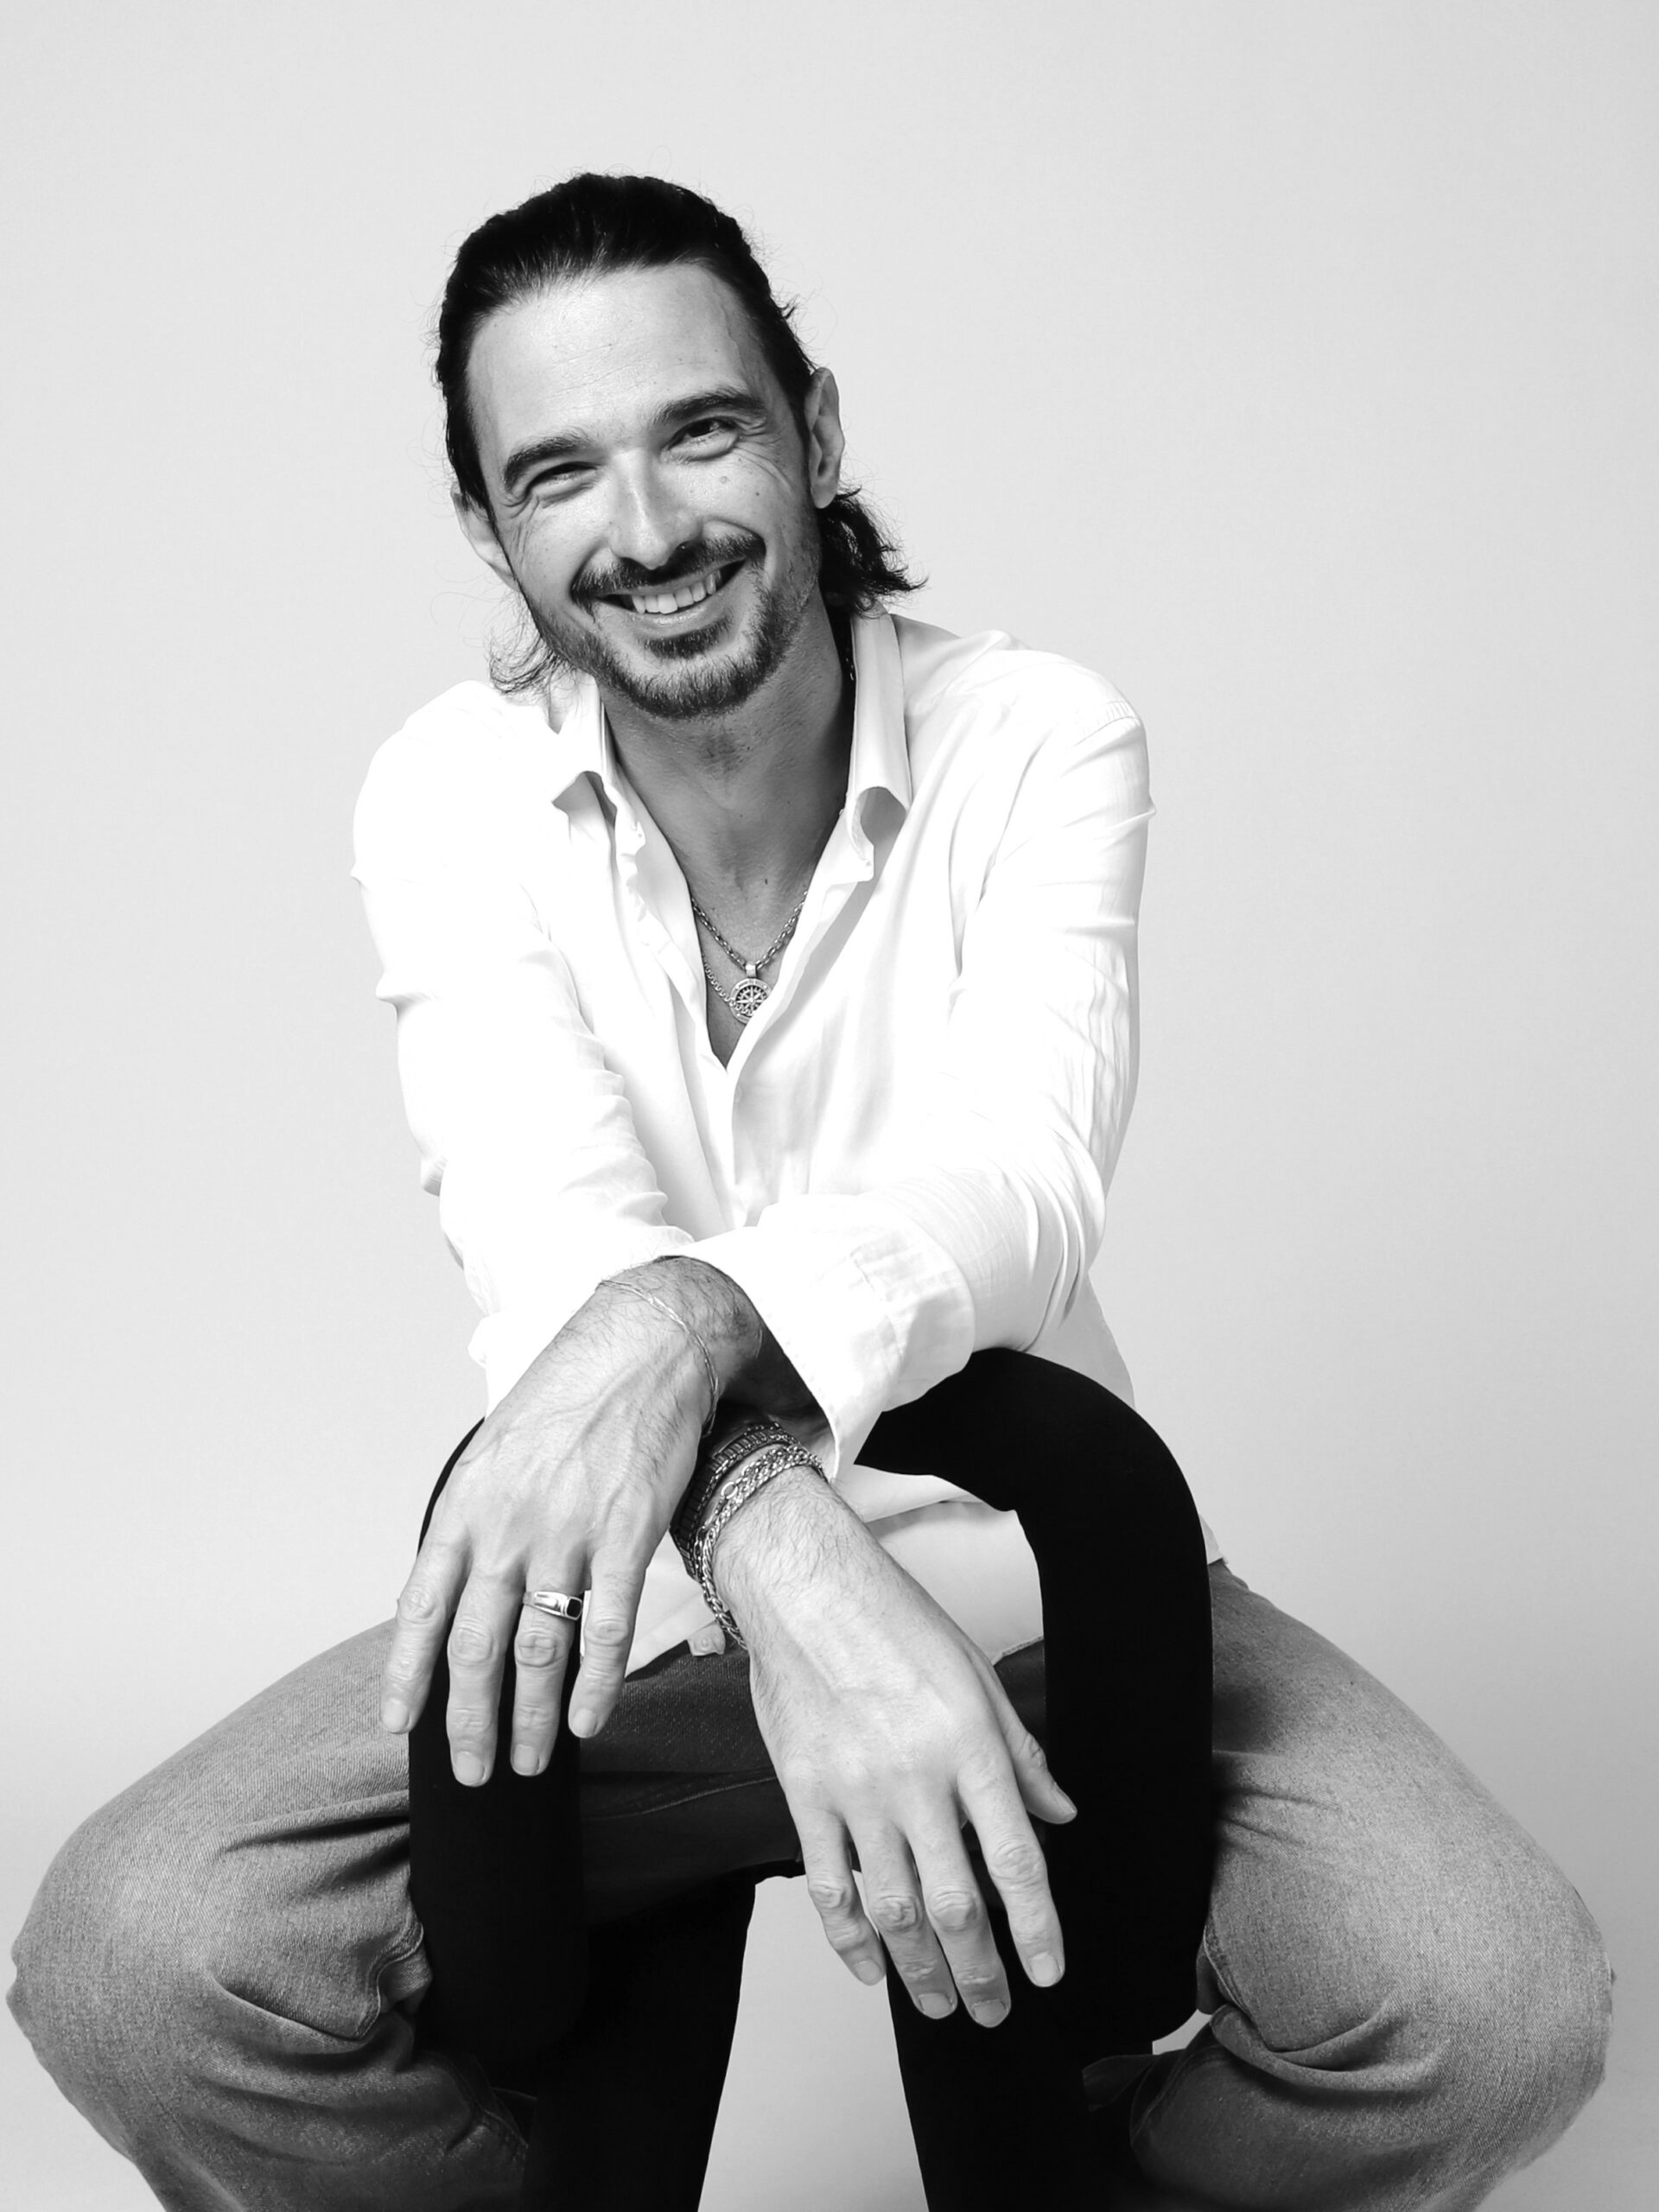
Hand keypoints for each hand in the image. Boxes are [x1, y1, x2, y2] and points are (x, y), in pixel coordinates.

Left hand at [381, 1283, 707, 1780]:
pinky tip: (590, 1721)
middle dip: (470, 1722)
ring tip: (532, 1760)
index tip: (400, 1727)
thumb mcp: (493, 1453)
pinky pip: (607, 1630)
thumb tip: (444, 1590)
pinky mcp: (626, 1536)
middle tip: (474, 1771)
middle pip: (476, 1649)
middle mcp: (507, 1527)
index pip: (420, 1611)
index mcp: (465, 1506)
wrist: (641, 1349)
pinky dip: (596, 1685)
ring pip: (540, 1652)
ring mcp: (567, 1534)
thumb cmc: (568, 1398)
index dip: (408, 1677)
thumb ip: (471, 1523)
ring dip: (533, 1718)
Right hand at [716, 1468, 1076, 2026]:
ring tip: (941, 2005)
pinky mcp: (805, 1795)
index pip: (1017, 1860)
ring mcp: (856, 1792)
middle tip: (994, 2011)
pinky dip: (850, 1940)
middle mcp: (917, 1778)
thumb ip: (1021, 1754)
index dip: (1038, 1927)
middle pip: (957, 1903)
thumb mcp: (977, 1676)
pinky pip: (830, 1887)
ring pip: (894, 1910)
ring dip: (921, 1972)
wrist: (806, 1589)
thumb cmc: (896, 1621)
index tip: (1049, 1973)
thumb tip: (1061, 1813)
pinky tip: (870, 1969)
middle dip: (981, 1972)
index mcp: (971, 1746)